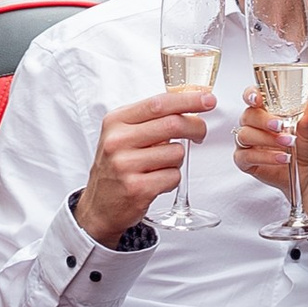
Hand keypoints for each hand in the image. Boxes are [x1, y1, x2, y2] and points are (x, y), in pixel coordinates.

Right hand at [74, 87, 211, 244]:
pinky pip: (174, 176)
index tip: (208, 99)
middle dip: (196, 127)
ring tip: (159, 166)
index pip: (158, 103)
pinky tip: (156, 182)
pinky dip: (172, 179)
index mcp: (115, 122)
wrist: (99, 206)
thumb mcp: (122, 135)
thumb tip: (188, 105)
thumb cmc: (116, 167)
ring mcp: (126, 165)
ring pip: (177, 153)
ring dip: (177, 160)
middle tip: (200, 133)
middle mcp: (117, 141)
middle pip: (172, 124)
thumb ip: (149, 119)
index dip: (188, 100)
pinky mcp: (137, 188)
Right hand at [235, 92, 307, 221]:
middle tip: (281, 126)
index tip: (258, 99)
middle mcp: (255, 124)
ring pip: (244, 135)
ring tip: (288, 144)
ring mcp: (248, 142)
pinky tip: (281, 158)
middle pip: (248, 115)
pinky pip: (245, 156)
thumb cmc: (307, 146)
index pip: (252, 96)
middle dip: (264, 120)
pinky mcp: (245, 160)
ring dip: (267, 139)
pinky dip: (264, 157)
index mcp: (267, 110)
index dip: (251, 95)